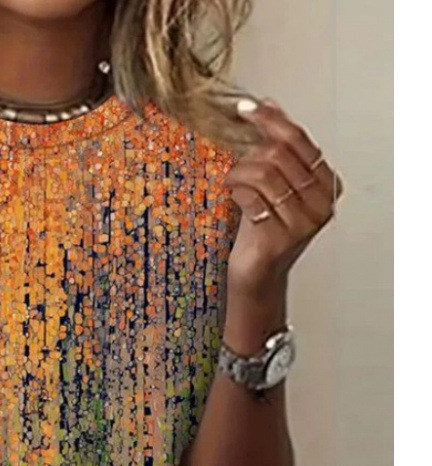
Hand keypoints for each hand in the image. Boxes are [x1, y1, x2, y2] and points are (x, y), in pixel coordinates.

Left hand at [223, 99, 343, 298]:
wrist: (256, 271)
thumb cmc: (262, 227)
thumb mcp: (273, 183)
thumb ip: (277, 148)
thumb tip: (269, 104)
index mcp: (326, 183)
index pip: (298, 140)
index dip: (270, 120)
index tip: (245, 109)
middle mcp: (321, 202)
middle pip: (280, 154)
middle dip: (248, 152)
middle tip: (233, 160)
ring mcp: (303, 221)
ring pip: (264, 174)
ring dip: (238, 172)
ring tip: (229, 180)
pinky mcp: (281, 236)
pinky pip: (251, 198)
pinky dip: (236, 191)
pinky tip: (232, 196)